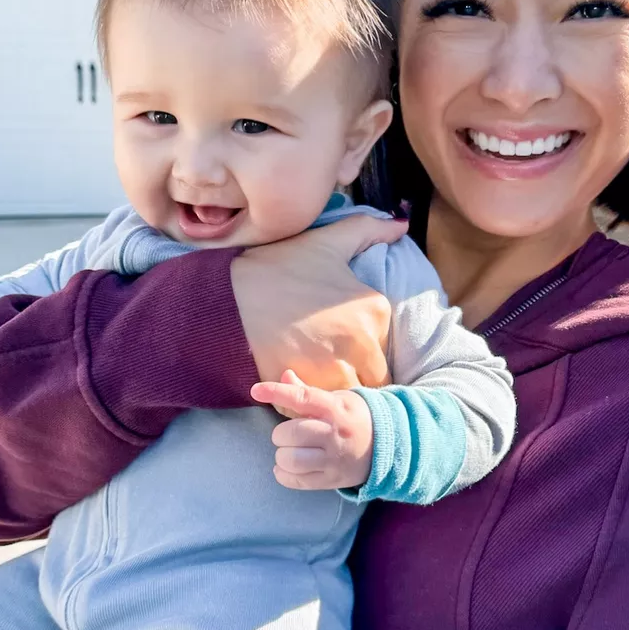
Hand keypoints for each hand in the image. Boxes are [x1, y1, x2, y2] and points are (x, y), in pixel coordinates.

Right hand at [231, 214, 405, 390]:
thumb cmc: (277, 269)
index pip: (386, 346)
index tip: (344, 347)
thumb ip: (368, 230)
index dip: (366, 351)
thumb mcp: (327, 241)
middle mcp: (362, 342)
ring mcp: (336, 368)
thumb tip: (401, 223)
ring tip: (315, 378)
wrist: (227, 298)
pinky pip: (326, 405)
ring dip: (339, 392)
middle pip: (374, 376)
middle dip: (357, 375)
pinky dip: (317, 403)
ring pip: (352, 394)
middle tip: (329, 365)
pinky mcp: (311, 388)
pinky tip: (300, 385)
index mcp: (373, 309)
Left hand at [252, 369, 373, 490]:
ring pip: (291, 460)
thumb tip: (285, 375)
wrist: (390, 446)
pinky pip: (297, 480)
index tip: (256, 391)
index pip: (303, 398)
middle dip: (281, 434)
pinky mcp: (332, 479)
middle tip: (287, 434)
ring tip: (287, 451)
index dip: (277, 392)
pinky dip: (284, 474)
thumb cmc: (354, 418)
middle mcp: (335, 434)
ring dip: (281, 456)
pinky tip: (286, 467)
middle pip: (292, 433)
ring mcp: (335, 459)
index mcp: (336, 408)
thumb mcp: (337, 399)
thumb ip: (307, 392)